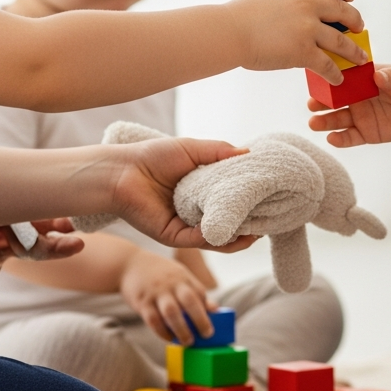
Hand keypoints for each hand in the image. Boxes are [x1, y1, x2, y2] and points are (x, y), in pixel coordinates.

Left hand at [107, 136, 260, 250]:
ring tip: (256, 231)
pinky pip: (198, 241)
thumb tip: (248, 152)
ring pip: (217, 238)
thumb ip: (220, 152)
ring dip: (237, 237)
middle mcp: (195, 212)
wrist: (122, 171)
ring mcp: (185, 226)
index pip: (231, 202)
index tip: (268, 199)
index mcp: (200, 192)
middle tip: (269, 219)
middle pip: (227, 223)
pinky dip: (215, 238)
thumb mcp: (193, 149)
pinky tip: (229, 231)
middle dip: (249, 224)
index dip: (249, 202)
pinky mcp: (173, 236)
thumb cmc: (153, 156)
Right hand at [120, 249, 219, 344]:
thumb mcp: (178, 276)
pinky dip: (163, 332)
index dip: (208, 309)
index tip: (214, 324)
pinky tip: (169, 338)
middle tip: (207, 335)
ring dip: (182, 329)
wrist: (128, 264)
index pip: (199, 292)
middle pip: (189, 301)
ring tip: (188, 342)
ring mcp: (156, 292)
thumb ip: (194, 292)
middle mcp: (171, 283)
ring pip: (171, 312)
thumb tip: (214, 310)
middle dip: (200, 319)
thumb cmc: (159, 274)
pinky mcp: (142, 302)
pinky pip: (154, 320)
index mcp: (183, 277)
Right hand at [227, 0, 367, 83]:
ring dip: (354, 51)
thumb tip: (297, 16)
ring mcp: (307, 28)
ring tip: (360, 59)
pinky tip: (338, 79)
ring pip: (341, 41)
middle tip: (360, 28)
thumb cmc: (241, 18)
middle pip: (343, 11)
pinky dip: (335, 73)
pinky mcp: (303, 51)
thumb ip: (288, 3)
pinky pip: (327, 64)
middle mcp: (307, 5)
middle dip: (355, 21)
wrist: (230, 32)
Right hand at [307, 64, 390, 151]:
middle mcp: (356, 97)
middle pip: (334, 100)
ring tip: (314, 123)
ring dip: (325, 122)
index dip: (330, 78)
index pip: (342, 77)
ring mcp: (360, 116)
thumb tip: (378, 76)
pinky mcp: (366, 133)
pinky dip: (340, 139)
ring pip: (338, 119)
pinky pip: (350, 137)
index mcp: (362, 79)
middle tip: (311, 104)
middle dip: (321, 102)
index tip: (318, 80)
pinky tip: (332, 138)